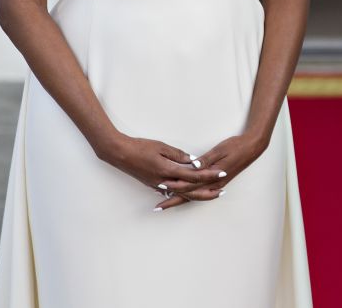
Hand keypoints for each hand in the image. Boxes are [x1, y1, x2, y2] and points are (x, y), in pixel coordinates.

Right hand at [99, 133, 225, 209]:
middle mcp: (164, 182)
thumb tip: (193, 161)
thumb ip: (178, 155)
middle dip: (207, 191)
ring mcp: (158, 185)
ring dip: (196, 194)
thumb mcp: (161, 147)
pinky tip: (189, 193)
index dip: (209, 174)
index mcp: (168, 171)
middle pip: (190, 190)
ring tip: (209, 193)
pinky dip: (183, 193)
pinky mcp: (153, 184)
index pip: (193, 175)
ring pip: (181, 193)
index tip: (222, 173)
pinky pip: (172, 191)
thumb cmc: (140, 147)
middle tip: (221, 191)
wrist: (119, 153)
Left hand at [156, 132, 267, 207]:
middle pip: (190, 195)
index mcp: (213, 176)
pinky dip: (189, 195)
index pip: (190, 184)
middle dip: (173, 200)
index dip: (174, 186)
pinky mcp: (217, 182)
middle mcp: (214, 184)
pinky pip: (200, 192)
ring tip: (166, 202)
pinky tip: (181, 194)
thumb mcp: (220, 150)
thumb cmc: (236, 146)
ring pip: (194, 196)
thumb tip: (193, 166)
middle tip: (158, 206)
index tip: (161, 187)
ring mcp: (216, 184)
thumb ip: (206, 159)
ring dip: (180, 199)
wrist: (252, 148)